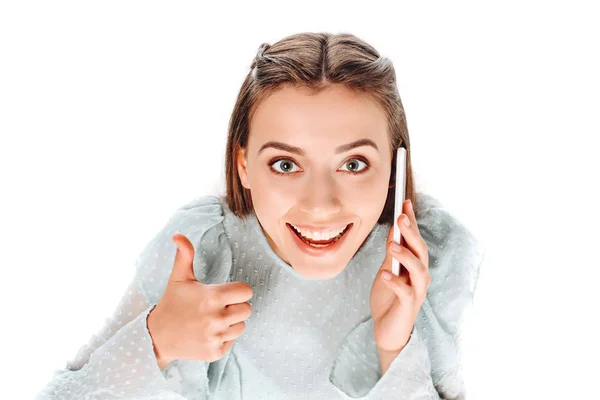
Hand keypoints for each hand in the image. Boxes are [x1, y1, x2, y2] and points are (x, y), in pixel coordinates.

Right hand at [147, 233, 253, 366]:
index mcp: (213, 297)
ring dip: (231, 323)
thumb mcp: (179, 278)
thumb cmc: (171, 303)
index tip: (226, 292)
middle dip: (235, 306)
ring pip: (242, 326)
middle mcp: (217, 318)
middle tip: (218, 307)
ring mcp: (216, 337)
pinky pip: (232, 342)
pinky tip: (208, 333)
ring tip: (212, 320)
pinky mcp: (215, 352)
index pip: (246, 291)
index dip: (238, 291)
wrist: (157, 337)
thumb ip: (185, 255)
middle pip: (247, 309)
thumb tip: (178, 235)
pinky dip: (223, 338)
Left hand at [369, 199, 430, 352]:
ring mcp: (417, 290)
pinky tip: (385, 274)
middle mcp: (420, 275)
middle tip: (401, 218)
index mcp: (415, 264)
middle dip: (411, 233)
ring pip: (418, 269)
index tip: (405, 202)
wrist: (387, 329)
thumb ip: (392, 252)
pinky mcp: (410, 306)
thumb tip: (392, 229)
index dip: (412, 221)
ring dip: (406, 255)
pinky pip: (405, 292)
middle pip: (420, 250)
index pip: (415, 239)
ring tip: (391, 246)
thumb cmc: (389, 298)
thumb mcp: (387, 269)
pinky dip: (395, 281)